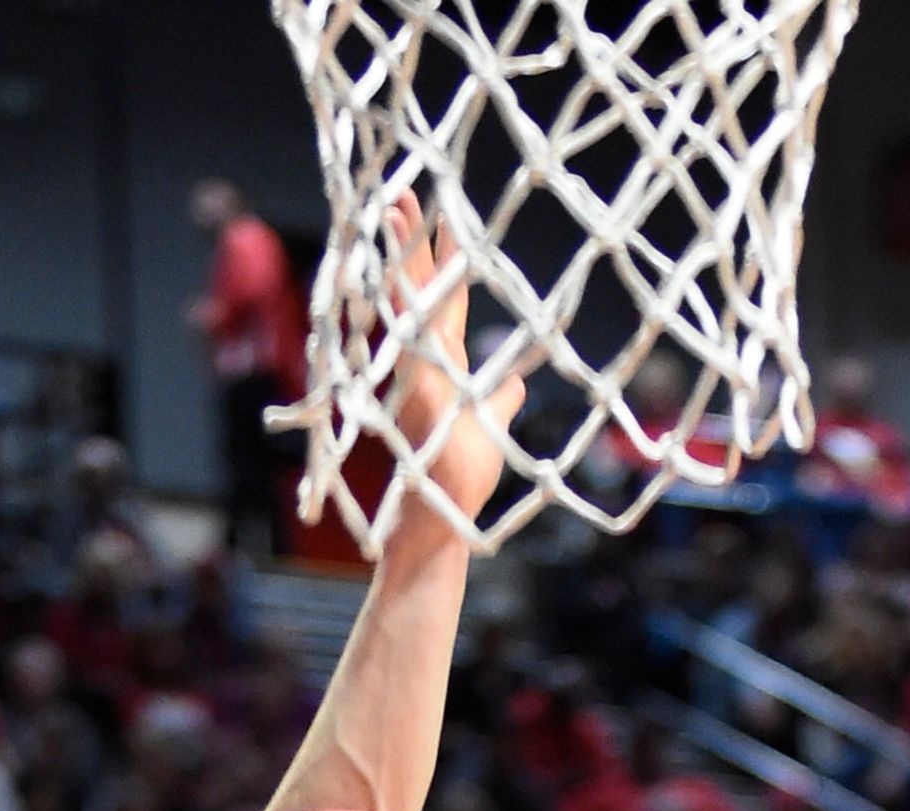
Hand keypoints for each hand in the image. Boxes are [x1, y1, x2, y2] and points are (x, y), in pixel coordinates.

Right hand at [386, 202, 526, 533]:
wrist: (443, 521)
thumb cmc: (462, 480)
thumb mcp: (493, 428)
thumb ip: (502, 401)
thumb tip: (517, 385)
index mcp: (448, 364)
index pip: (447, 296)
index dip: (446, 256)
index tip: (446, 215)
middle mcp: (429, 361)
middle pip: (420, 286)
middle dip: (411, 238)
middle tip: (403, 189)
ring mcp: (418, 374)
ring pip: (409, 301)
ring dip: (399, 255)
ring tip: (392, 207)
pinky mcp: (416, 394)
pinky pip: (410, 341)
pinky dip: (401, 306)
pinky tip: (392, 271)